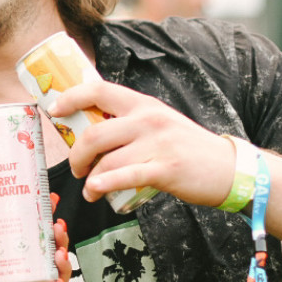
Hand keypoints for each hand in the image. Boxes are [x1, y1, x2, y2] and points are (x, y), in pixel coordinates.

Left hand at [0, 218, 70, 281]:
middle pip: (51, 255)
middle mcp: (29, 279)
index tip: (49, 202)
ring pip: (58, 276)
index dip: (43, 222)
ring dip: (63, 263)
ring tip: (59, 253)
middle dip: (58, 240)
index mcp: (14, 266)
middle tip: (57, 226)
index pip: (33, 241)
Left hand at [50, 80, 234, 206]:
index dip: (71, 98)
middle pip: (95, 133)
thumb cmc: (185, 148)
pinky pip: (126, 176)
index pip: (99, 90)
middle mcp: (148, 119)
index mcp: (143, 104)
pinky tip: (96, 191)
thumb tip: (89, 129)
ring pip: (107, 159)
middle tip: (76, 168)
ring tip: (89, 189)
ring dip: (89, 178)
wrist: (227, 168)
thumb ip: (129, 122)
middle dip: (76, 154)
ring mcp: (157, 144)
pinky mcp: (166, 169)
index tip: (54, 111)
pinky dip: (104, 184)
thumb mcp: (157, 123)